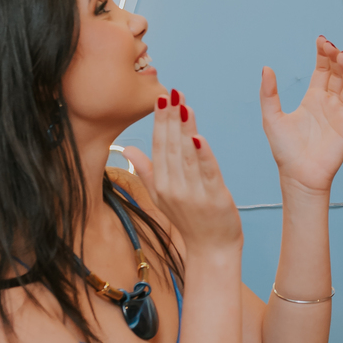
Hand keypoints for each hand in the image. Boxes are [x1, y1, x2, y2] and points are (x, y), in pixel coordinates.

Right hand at [123, 90, 242, 257]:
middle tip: (171, 93)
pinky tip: (199, 137)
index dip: (160, 122)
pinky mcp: (215, 198)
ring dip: (186, 129)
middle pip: (171, 147)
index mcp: (161, 185)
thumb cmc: (188, 220)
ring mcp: (193, 194)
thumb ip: (146, 170)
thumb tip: (127, 148)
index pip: (158, 147)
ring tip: (183, 105)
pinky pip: (208, 173)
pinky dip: (204, 155)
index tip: (160, 99)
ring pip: (187, 156)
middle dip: (171, 119)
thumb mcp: (161, 196)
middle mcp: (173, 188)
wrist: (211, 249)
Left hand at [260, 37, 342, 195]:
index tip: (321, 40)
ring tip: (341, 57)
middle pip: (338, 74)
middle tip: (330, 46)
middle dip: (336, 58)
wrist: (297, 176)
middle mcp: (330, 103)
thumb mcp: (272, 117)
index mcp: (313, 98)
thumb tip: (266, 69)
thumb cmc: (285, 151)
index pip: (323, 70)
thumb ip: (269, 94)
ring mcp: (342, 114)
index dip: (324, 55)